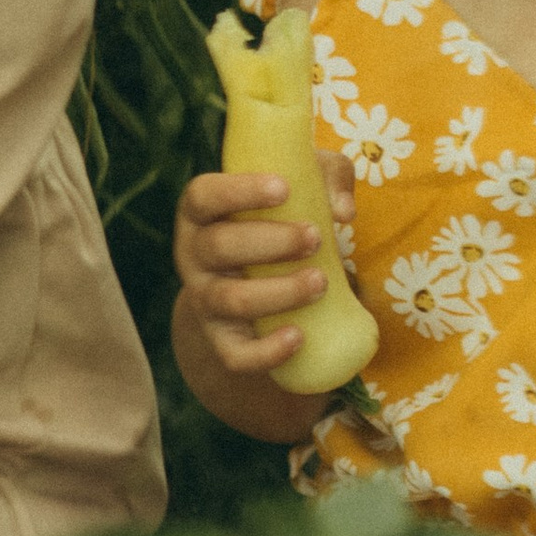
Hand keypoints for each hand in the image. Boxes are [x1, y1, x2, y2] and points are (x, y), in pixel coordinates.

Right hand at [171, 156, 358, 379]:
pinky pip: (235, 355)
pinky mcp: (221, 340)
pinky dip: (266, 351)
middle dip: (272, 242)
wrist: (253, 283)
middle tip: (316, 237)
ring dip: (280, 292)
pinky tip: (299, 337)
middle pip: (219, 246)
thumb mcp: (301, 188)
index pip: (202, 195)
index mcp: (201, 212)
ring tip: (321, 282)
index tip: (284, 188)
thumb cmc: (278, 220)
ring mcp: (204, 300)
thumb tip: (343, 211)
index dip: (239, 191)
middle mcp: (193, 255)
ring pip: (231, 300)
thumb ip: (327, 180)